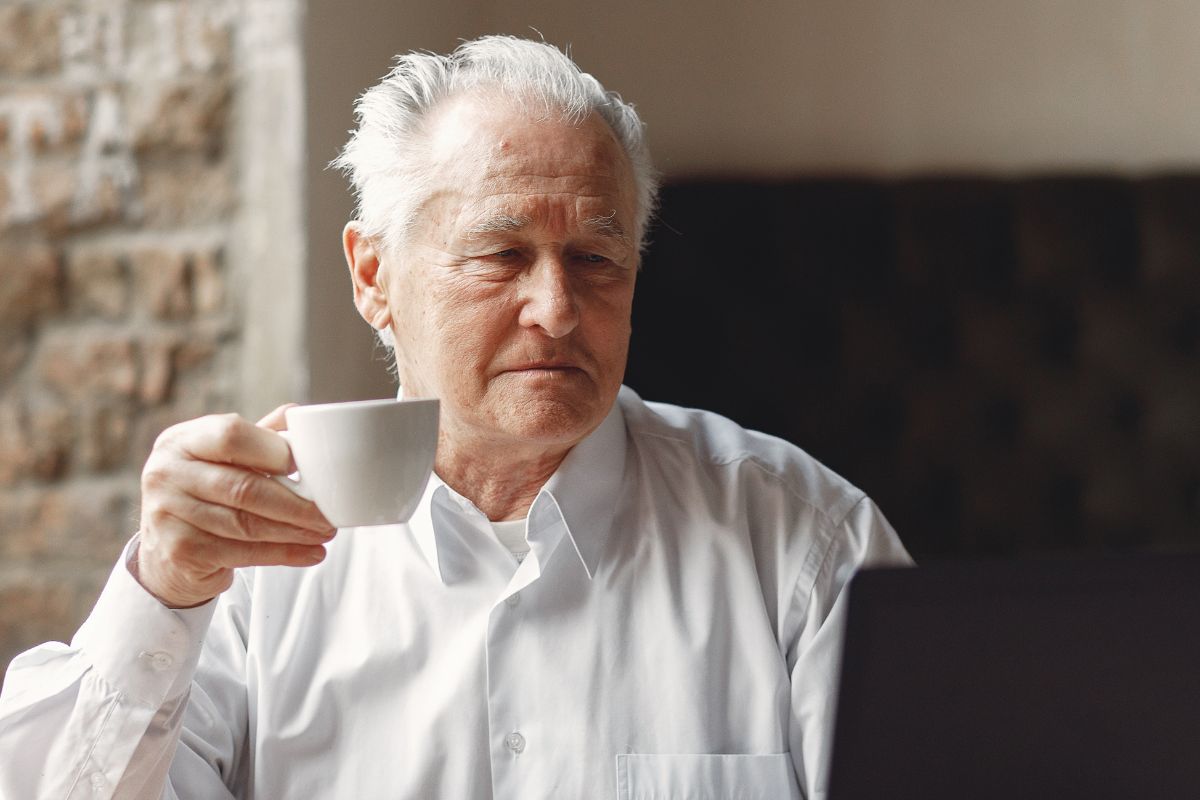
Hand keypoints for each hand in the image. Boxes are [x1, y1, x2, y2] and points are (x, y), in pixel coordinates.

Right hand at [134, 404, 335, 607]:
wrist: (168, 551)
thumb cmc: (207, 493)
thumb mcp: (223, 458)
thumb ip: (259, 437)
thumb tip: (300, 415)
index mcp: (182, 440)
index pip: (230, 435)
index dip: (272, 450)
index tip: (303, 466)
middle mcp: (166, 473)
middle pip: (243, 487)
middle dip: (294, 503)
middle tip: (328, 513)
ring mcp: (167, 514)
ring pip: (245, 524)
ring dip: (294, 531)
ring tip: (325, 532)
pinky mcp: (179, 551)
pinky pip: (241, 553)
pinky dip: (282, 554)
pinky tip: (310, 553)